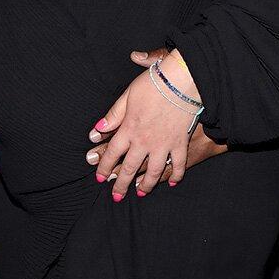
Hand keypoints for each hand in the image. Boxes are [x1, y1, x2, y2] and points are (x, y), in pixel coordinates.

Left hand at [91, 49, 200, 198]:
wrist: (181, 82)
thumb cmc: (153, 84)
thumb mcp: (128, 95)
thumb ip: (114, 115)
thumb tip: (98, 129)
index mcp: (129, 129)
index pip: (113, 153)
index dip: (104, 166)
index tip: (100, 177)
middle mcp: (144, 141)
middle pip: (129, 168)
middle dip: (121, 184)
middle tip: (116, 196)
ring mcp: (163, 145)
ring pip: (153, 172)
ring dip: (145, 185)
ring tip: (140, 193)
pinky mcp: (180, 143)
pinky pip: (178, 164)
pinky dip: (176, 175)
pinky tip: (172, 183)